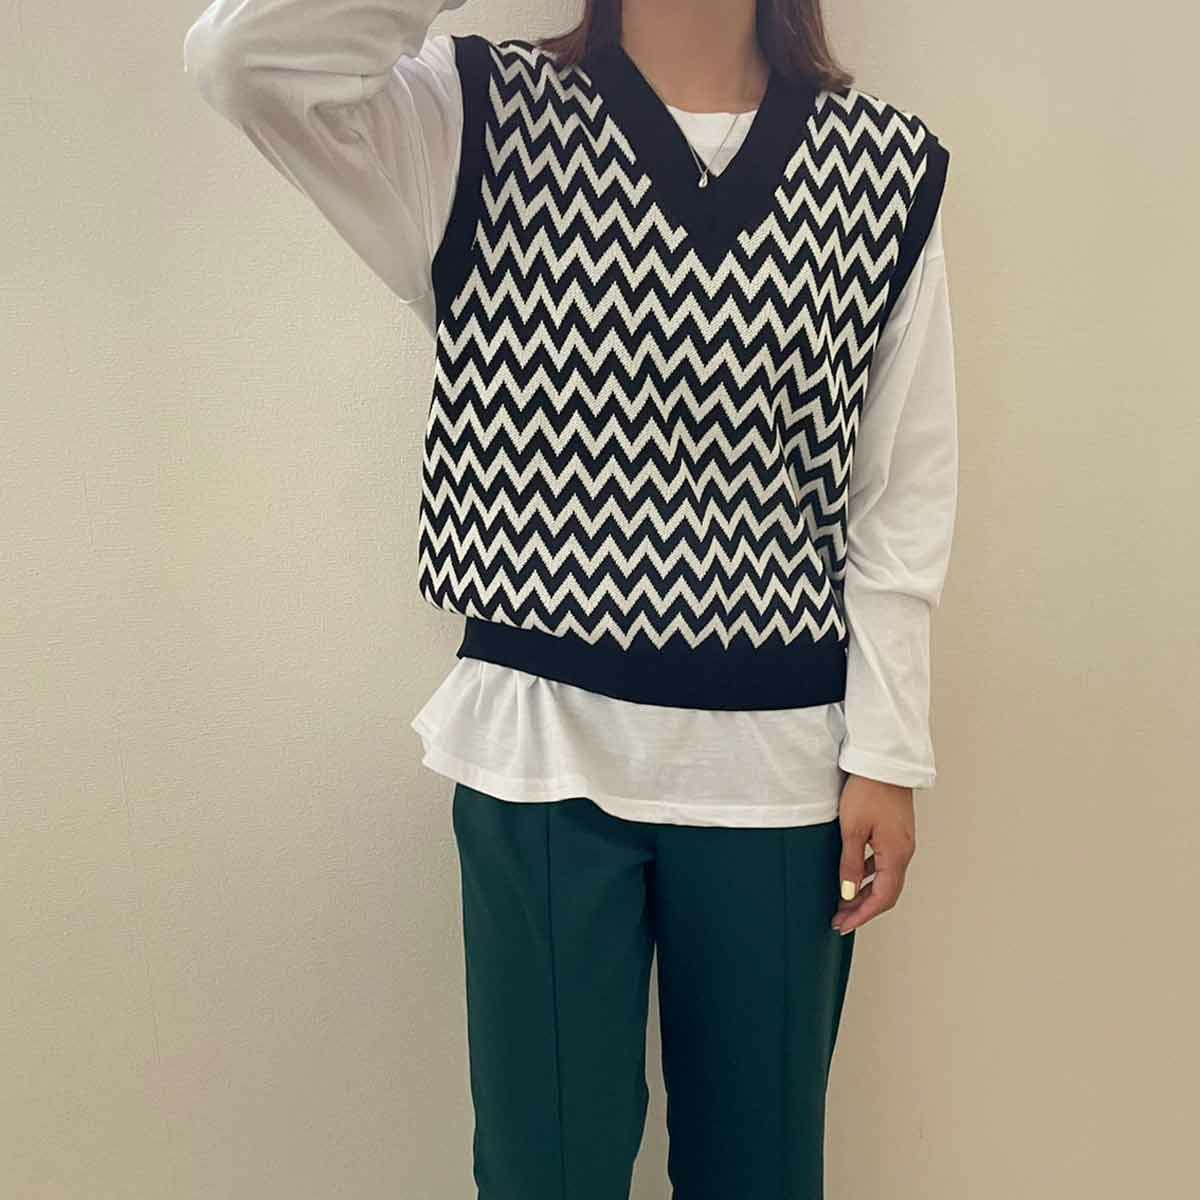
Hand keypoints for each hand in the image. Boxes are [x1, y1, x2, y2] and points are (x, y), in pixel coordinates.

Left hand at [831, 773, 915, 934]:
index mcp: (896, 854)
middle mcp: (904, 852)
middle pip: (886, 892)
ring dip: (866, 893)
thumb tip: (848, 894)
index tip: (843, 925)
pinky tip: (853, 875)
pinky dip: (869, 875)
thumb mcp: (852, 829)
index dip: (862, 915)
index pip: (882, 898)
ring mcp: (903, 842)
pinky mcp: (897, 833)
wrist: (884, 761)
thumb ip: (850, 864)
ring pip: (886, 878)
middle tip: (841, 919)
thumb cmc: (868, 790)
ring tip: (843, 902)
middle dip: (863, 909)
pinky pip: (885, 863)